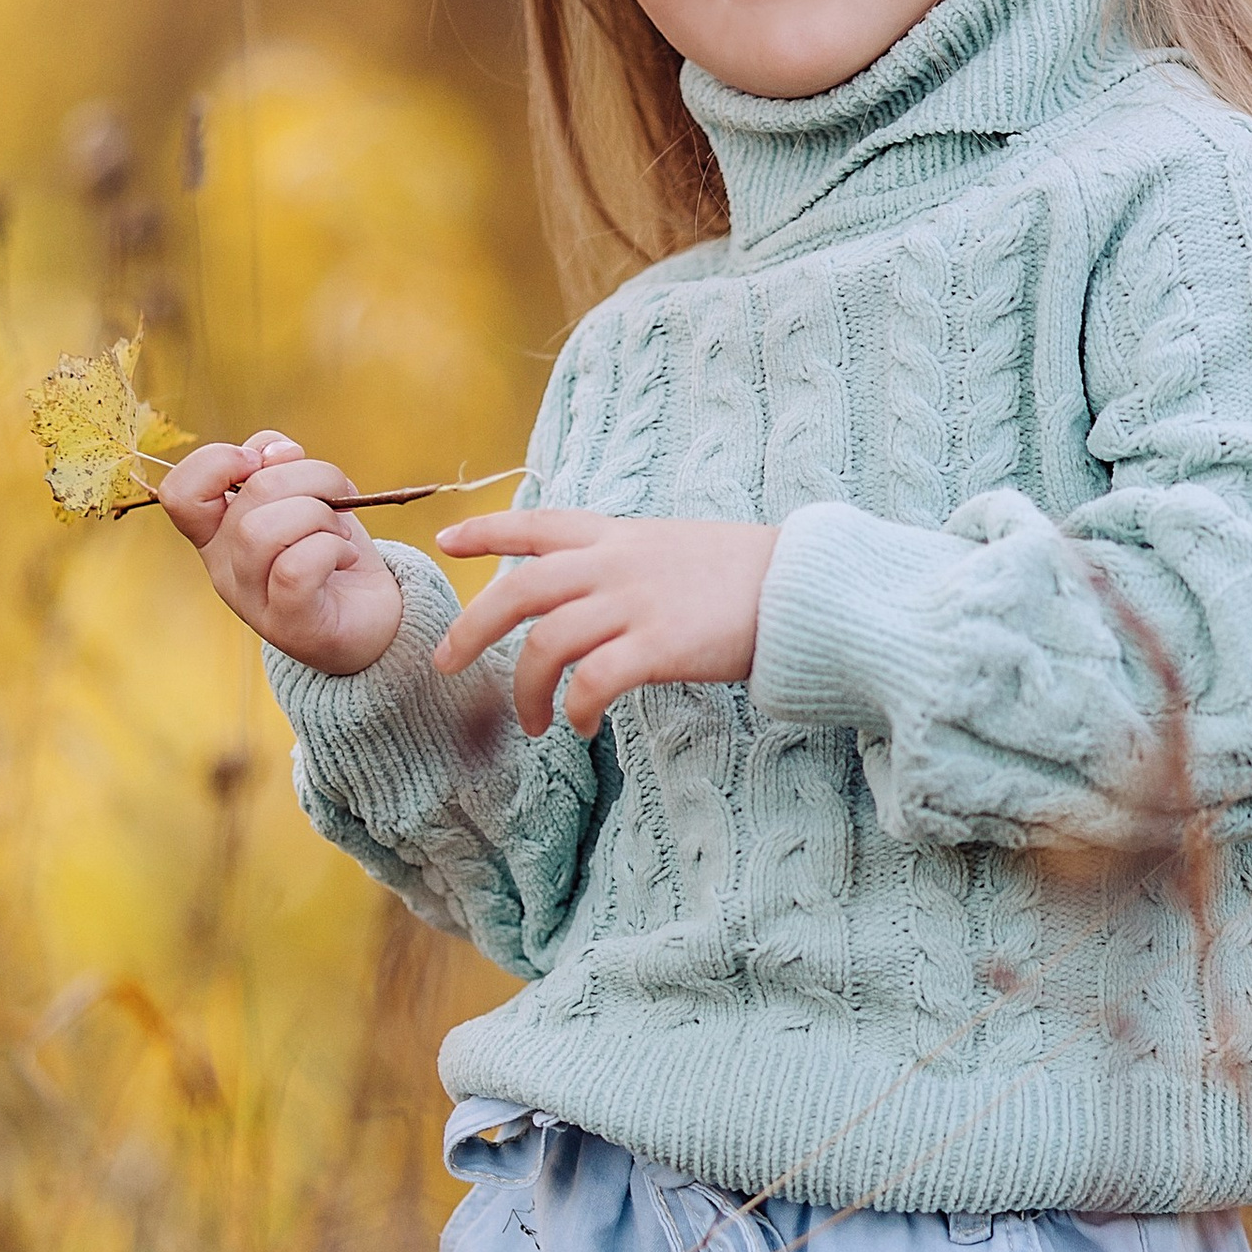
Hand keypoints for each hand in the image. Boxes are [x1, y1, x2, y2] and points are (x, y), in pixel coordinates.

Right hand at [158, 429, 407, 674]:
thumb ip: (279, 465)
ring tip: (341, 532)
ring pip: (262, 531)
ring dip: (320, 515)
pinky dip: (332, 549)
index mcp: (217, 532)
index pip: (179, 491)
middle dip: (307, 478)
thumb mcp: (304, 493)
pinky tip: (346, 556)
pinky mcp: (289, 625)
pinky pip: (294, 569)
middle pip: (247, 497)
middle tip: (335, 500)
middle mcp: (224, 567)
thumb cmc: (331, 548)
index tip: (265, 460)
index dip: (218, 460)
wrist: (373, 618)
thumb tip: (277, 452)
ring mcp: (252, 600)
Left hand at [432, 511, 778, 739]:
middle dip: (472, 630)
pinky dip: (575, 709)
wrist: (804, 586)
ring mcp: (635, 604)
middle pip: (518, 592)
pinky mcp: (659, 647)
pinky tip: (580, 727)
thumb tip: (595, 588)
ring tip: (533, 722)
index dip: (486, 531)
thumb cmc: (747, 576)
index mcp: (617, 536)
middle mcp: (615, 565)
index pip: (536, 523)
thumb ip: (627, 562)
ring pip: (546, 644)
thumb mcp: (675, 547)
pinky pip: (592, 682)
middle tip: (447, 663)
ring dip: (527, 690)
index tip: (446, 542)